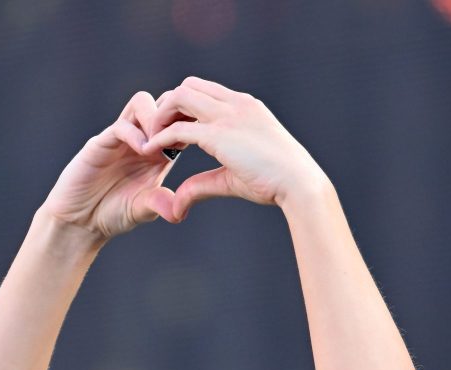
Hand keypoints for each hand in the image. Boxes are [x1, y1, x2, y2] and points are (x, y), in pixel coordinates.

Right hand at [40, 92, 184, 241]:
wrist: (80, 222)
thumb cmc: (112, 214)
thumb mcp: (144, 210)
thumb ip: (161, 204)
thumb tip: (179, 211)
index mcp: (157, 152)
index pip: (180, 121)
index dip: (193, 123)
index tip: (204, 136)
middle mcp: (139, 138)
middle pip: (163, 102)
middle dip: (177, 113)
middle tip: (184, 135)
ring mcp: (120, 138)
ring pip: (142, 103)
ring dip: (156, 117)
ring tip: (159, 144)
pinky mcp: (100, 143)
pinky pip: (121, 125)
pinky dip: (136, 133)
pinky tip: (143, 152)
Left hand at [143, 77, 325, 219]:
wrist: (299, 183)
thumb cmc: (275, 181)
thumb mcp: (234, 176)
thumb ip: (203, 183)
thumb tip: (179, 203)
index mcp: (245, 107)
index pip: (205, 90)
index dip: (183, 107)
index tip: (174, 130)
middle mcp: (236, 104)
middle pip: (187, 86)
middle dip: (167, 106)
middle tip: (157, 132)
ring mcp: (228, 116)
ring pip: (180, 96)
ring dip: (161, 115)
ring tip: (153, 139)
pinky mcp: (219, 135)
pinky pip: (179, 129)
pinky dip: (160, 137)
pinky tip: (151, 150)